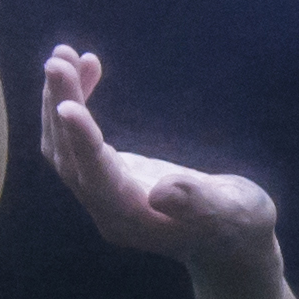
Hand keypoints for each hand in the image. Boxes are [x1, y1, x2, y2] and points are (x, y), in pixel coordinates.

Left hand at [37, 46, 278, 273]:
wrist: (232, 244)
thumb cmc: (240, 227)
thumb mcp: (234, 214)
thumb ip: (199, 202)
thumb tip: (162, 191)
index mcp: (132, 218)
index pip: (96, 177)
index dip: (81, 142)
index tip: (66, 104)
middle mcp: (106, 207)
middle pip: (68, 156)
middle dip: (59, 106)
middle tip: (58, 59)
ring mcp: (103, 192)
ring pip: (65, 146)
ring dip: (59, 100)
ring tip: (63, 54)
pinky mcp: (108, 175)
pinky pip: (78, 138)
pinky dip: (77, 103)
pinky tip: (89, 67)